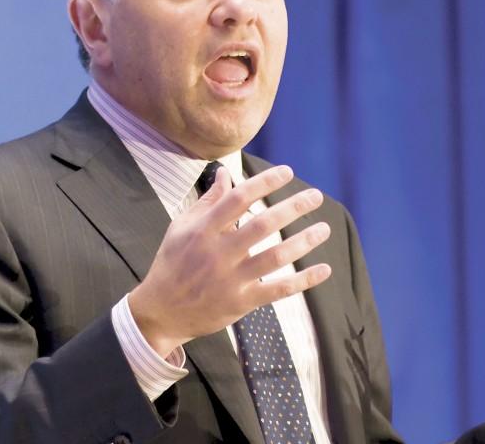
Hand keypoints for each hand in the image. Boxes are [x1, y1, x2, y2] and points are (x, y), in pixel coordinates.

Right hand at [127, 165, 331, 355]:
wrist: (160, 312)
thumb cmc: (172, 262)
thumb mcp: (182, 227)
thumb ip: (208, 200)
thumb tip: (225, 172)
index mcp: (203, 230)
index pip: (239, 199)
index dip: (264, 183)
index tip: (288, 172)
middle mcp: (218, 253)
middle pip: (262, 225)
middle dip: (292, 208)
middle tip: (316, 196)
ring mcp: (231, 279)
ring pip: (275, 257)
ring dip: (303, 241)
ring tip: (324, 228)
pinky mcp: (241, 303)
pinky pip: (278, 290)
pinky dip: (303, 280)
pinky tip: (324, 269)